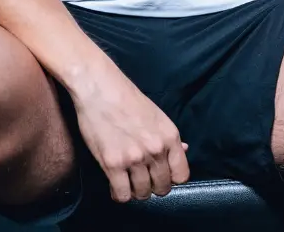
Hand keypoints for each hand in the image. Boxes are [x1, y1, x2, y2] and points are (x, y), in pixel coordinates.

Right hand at [70, 64, 189, 202]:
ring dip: (137, 191)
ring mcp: (134, 158)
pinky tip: (117, 184)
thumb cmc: (128, 99)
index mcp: (169, 136)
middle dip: (154, 186)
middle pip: (163, 187)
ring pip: (143, 193)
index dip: (172, 179)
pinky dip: (120, 194)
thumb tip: (183, 150)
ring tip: (130, 181)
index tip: (163, 176)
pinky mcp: (113, 164)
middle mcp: (156, 149)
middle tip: (144, 179)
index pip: (182, 174)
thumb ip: (168, 137)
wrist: (101, 88)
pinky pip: (122, 195)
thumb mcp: (157, 115)